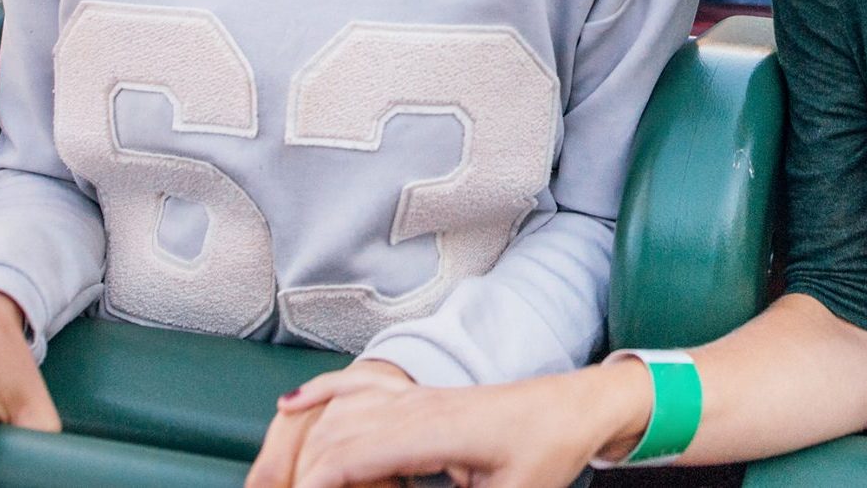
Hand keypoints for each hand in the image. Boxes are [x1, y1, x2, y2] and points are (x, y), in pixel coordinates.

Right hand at [246, 356, 651, 487]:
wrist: (575, 407)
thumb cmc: (549, 448)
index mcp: (433, 430)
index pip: (347, 456)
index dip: (312, 486)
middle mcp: (415, 407)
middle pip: (332, 436)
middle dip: (298, 474)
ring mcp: (414, 398)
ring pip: (338, 414)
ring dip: (306, 447)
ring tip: (291, 480)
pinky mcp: (419, 399)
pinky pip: (358, 389)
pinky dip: (319, 395)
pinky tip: (291, 404)